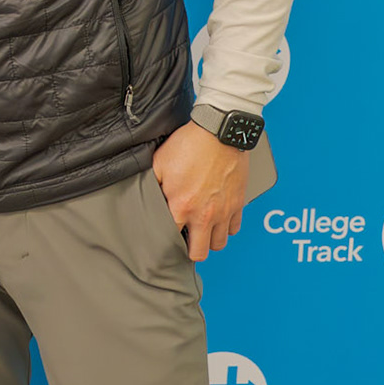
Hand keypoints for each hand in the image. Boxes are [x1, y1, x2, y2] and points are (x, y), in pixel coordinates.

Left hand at [151, 121, 247, 261]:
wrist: (220, 131)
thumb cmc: (190, 144)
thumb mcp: (160, 163)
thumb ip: (152, 186)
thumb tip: (145, 198)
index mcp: (182, 206)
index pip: (171, 240)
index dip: (165, 239)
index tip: (164, 236)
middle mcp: (205, 214)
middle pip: (199, 252)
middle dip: (191, 250)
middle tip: (185, 241)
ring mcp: (224, 211)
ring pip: (219, 244)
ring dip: (209, 240)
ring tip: (201, 230)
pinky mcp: (238, 203)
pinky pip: (234, 228)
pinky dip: (226, 228)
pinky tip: (217, 219)